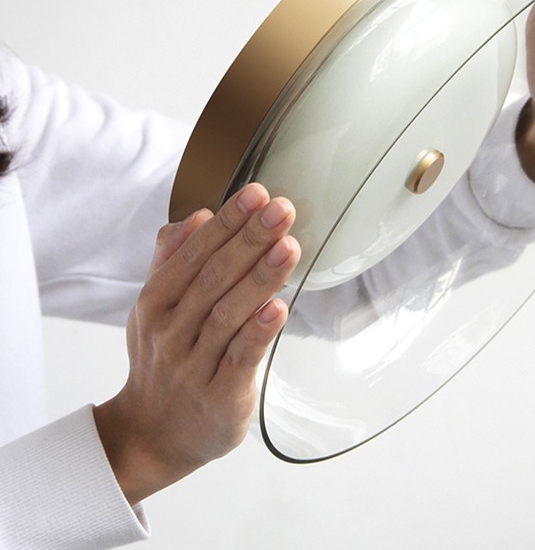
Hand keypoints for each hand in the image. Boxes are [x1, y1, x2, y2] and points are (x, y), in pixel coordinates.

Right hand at [94, 183, 299, 503]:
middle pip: (214, 278)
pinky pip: (240, 359)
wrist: (152, 434)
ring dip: (260, 278)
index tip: (257, 194)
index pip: (194, 253)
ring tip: (288, 246)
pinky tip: (278, 306)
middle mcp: (171, 331)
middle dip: (250, 239)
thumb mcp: (154, 306)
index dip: (227, 222)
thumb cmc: (162, 358)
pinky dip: (258, 331)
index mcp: (156, 302)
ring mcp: (194, 365)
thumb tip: (196, 215)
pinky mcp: (220, 396)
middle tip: (282, 209)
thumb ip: (172, 258)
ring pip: (228, 314)